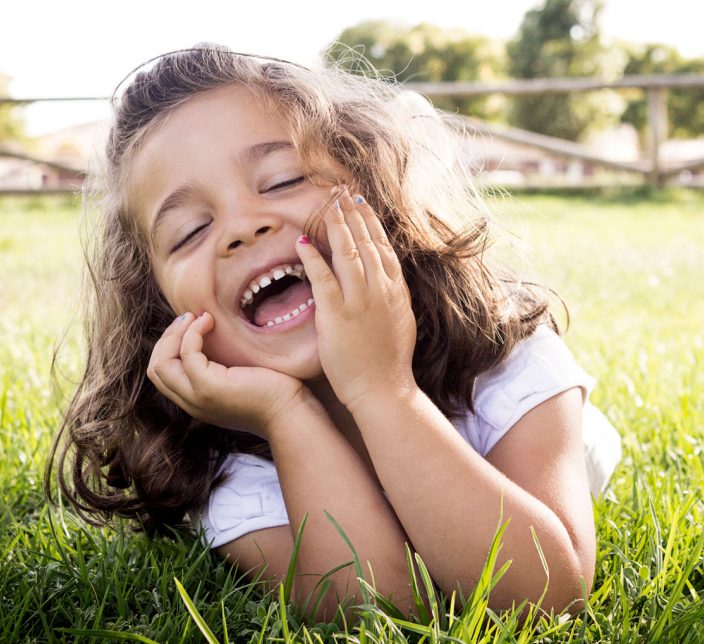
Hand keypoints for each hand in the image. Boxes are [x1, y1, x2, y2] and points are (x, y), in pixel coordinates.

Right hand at [147, 312, 311, 437]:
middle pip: (156, 369)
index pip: (163, 375)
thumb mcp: (239, 380)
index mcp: (196, 402)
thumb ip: (221, 367)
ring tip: (196, 317)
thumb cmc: (274, 394)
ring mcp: (199, 397)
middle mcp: (192, 403)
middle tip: (188, 318)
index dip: (169, 347)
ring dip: (175, 334)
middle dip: (166, 338)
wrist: (291, 414)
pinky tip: (210, 321)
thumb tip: (213, 335)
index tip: (190, 326)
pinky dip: (193, 332)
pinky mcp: (210, 387)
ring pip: (162, 364)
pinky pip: (187, 354)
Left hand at [295, 189, 416, 408]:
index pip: (384, 248)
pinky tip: (302, 242)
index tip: (362, 204)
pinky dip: (312, 258)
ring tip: (328, 206)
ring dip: (337, 227)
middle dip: (354, 215)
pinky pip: (323, 279)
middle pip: (367, 243)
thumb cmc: (390, 363)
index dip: (371, 223)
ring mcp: (359, 301)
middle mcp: (380, 290)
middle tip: (342, 193)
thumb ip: (393, 298)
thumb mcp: (402, 322)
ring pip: (348, 253)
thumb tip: (387, 280)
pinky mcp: (338, 315)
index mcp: (396, 292)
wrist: (385, 390)